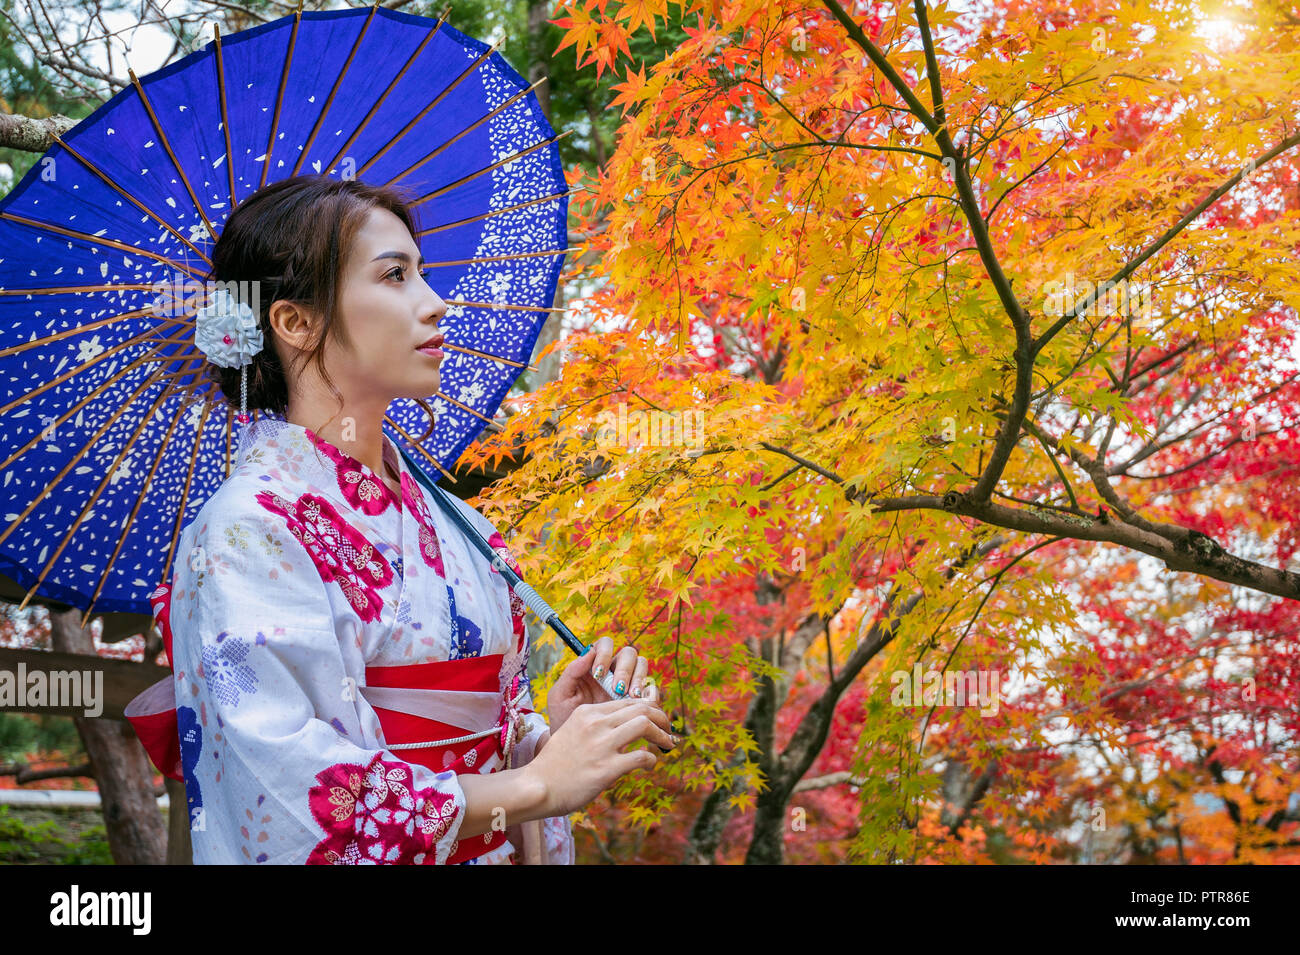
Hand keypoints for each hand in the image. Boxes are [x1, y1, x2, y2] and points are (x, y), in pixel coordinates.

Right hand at [523, 697, 676, 816]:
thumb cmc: (556, 764)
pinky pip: (642, 757)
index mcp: (588, 712)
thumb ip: (596, 726)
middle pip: (642, 708)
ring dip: (662, 734)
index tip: (657, 719)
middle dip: (662, 717)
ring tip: (667, 744)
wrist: (538, 786)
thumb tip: (624, 727)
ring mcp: (602, 745)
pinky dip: (651, 760)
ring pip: (645, 724)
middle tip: (668, 730)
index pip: (628, 701)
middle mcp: (596, 723)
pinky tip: (649, 765)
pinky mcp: (607, 769)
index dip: (649, 708)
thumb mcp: (572, 731)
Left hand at [547, 636, 661, 735]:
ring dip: (638, 679)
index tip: (597, 674)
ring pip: (642, 666)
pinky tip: (641, 706)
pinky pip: (651, 691)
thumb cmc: (563, 718)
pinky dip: (650, 694)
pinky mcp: (637, 702)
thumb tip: (588, 652)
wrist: (572, 749)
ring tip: (631, 696)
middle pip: (628, 654)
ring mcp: (627, 685)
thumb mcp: (559, 697)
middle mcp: (612, 671)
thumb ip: (570, 673)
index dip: (604, 654)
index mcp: (593, 665)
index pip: (605, 645)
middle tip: (617, 689)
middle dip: (624, 669)